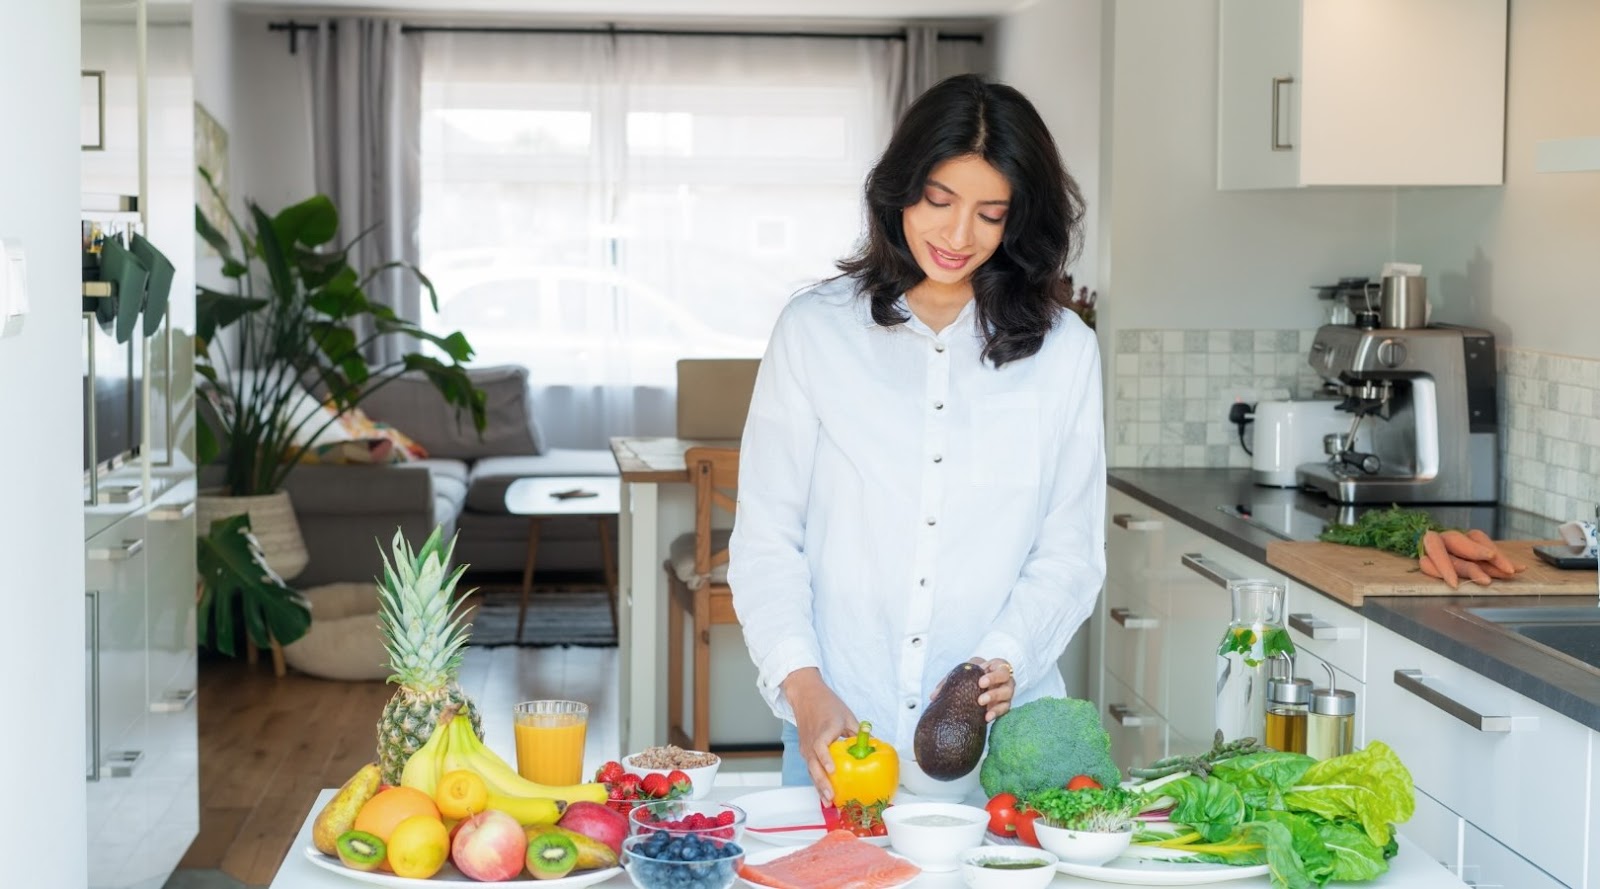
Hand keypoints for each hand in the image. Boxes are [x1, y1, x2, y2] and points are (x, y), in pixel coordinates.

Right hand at [781, 668, 857, 804]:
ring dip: (818, 786)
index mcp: (824, 730)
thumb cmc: (826, 703)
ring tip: (828, 801)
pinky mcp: (805, 750)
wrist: (805, 695)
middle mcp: (812, 741)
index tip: (832, 770)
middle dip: (822, 782)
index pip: (820, 746)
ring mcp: (806, 747)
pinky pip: (810, 767)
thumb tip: (873, 746)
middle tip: (831, 796)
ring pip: (811, 769)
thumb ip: (858, 732)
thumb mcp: (847, 715)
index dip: (825, 758)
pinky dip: (816, 780)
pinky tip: (824, 792)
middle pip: (814, 764)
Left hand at [928, 657, 1014, 722]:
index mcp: (994, 667)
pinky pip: (1005, 709)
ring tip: (981, 705)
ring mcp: (1005, 692)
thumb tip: (933, 696)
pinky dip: (997, 712)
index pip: (1001, 666)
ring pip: (1008, 695)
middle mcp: (1003, 679)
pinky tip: (987, 717)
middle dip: (995, 688)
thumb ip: (948, 682)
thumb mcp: (960, 674)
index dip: (993, 675)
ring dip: (995, 700)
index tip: (980, 682)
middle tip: (980, 698)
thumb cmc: (968, 677)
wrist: (974, 690)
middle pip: (1008, 679)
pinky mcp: (1004, 705)